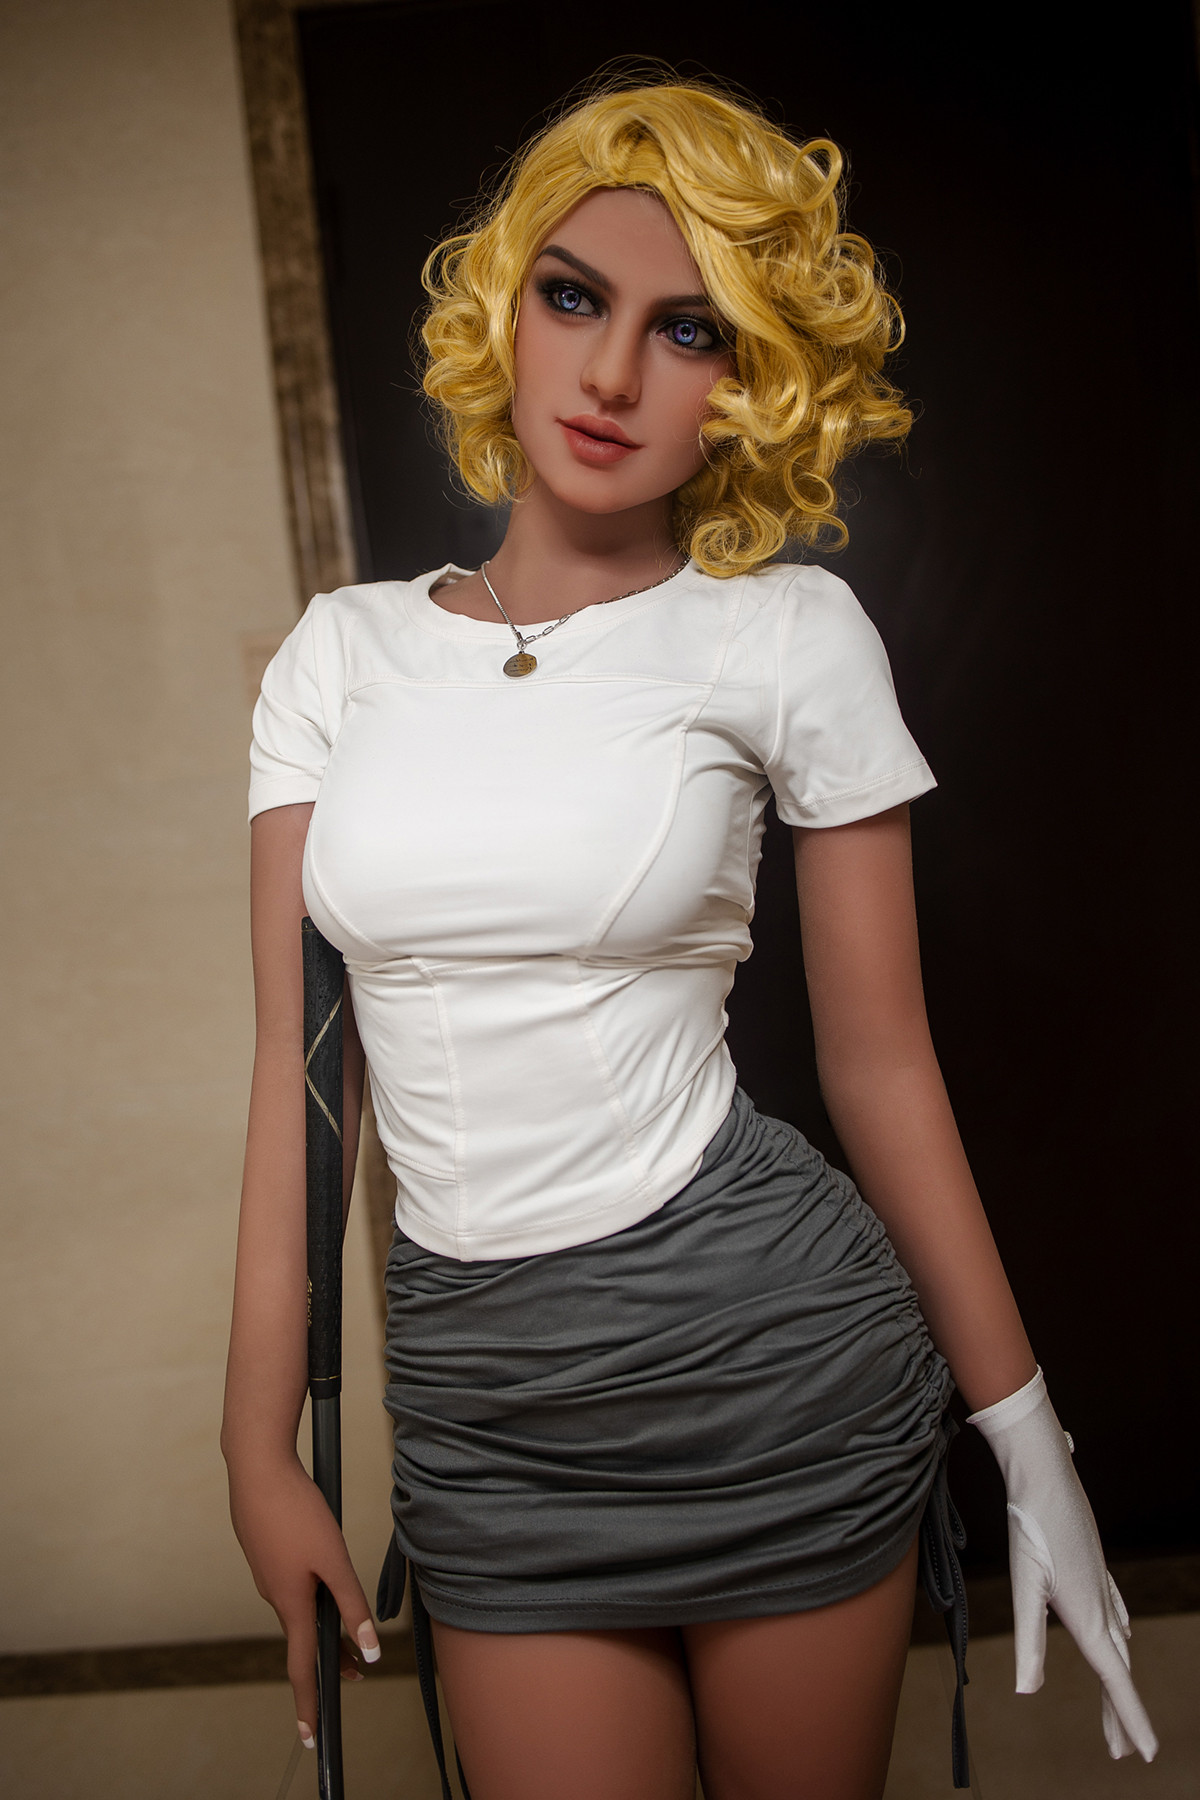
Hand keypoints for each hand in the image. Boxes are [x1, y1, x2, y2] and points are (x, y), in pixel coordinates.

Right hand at [228, 1454, 380, 1747]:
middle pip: (303, 1638)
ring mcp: (267, 1573)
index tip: (312, 1739)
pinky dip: (309, 1593)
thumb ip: (352, 1605)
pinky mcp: (265, 1551)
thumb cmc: (297, 1512)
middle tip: (354, 1677)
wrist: (257, 1468)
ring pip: (298, 1607)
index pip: (302, 1667)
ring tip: (346, 1631)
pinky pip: (290, 1583)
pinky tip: (321, 1574)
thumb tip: (370, 1652)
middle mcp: (274, 1594)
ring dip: (321, 1623)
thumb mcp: (334, 1559)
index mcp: (291, 1603)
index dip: (310, 1704)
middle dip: (328, 1660)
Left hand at [969, 1368, 1157, 1761]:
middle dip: (1122, 1711)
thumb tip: (1025, 1690)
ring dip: (1119, 1677)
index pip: (1114, 1679)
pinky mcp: (1093, 1564)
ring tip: (1117, 1706)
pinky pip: (1116, 1611)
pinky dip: (1120, 1637)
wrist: (1043, 1470)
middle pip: (1118, 1668)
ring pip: (1119, 1640)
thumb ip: (1028, 1640)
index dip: (1129, 1718)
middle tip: (1127, 1752)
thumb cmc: (1031, 1525)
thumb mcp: (1025, 1585)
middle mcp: (1100, 1601)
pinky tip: (1119, 1633)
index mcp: (1086, 1613)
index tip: (1145, 1755)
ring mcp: (1100, 1581)